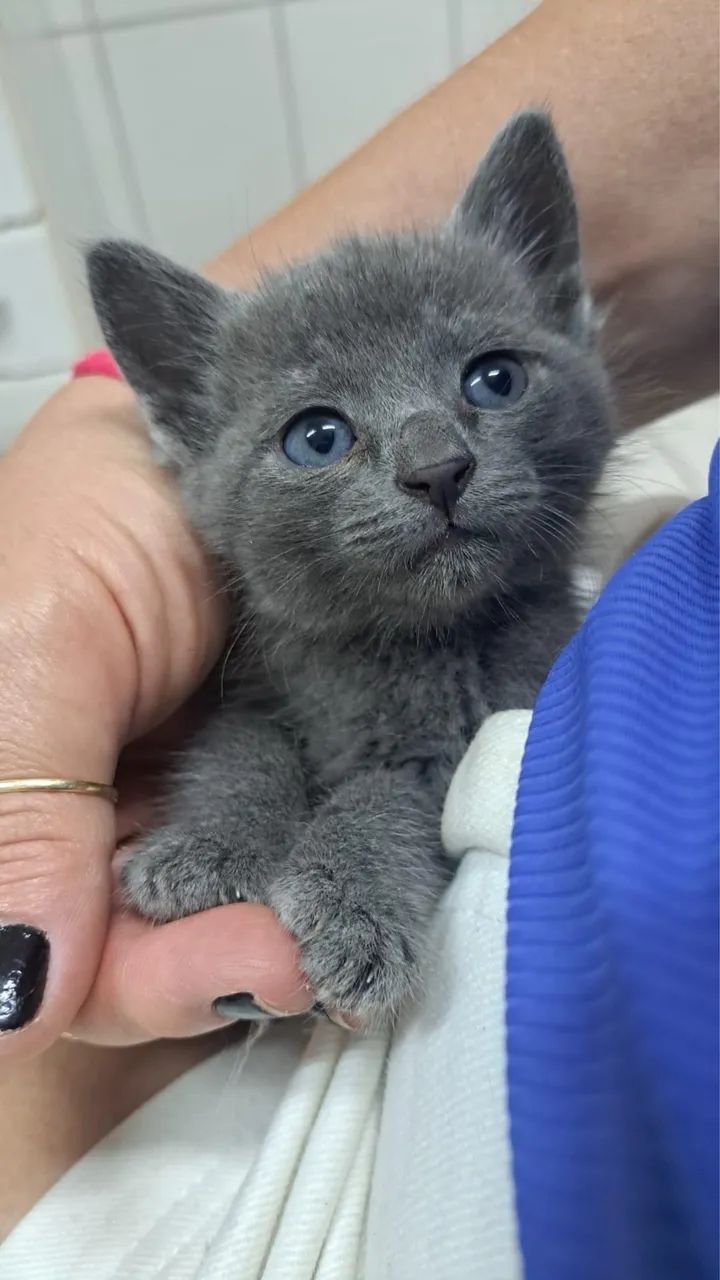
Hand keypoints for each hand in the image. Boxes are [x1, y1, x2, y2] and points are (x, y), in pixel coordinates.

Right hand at [0, 377, 309, 1057]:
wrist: (167, 446)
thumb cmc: (76, 528)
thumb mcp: (34, 659)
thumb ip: (24, 822)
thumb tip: (12, 1009)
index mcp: (11, 820)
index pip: (45, 945)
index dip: (132, 983)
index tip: (243, 969)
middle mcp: (77, 832)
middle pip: (130, 955)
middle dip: (220, 967)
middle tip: (315, 963)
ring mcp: (161, 810)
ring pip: (209, 920)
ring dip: (279, 933)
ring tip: (354, 936)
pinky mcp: (240, 780)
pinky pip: (274, 855)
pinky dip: (314, 876)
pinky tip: (360, 881)